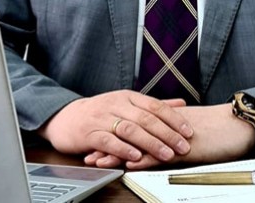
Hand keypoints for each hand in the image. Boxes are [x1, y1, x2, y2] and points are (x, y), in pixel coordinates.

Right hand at [38, 90, 192, 165]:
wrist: (66, 118)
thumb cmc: (101, 113)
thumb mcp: (127, 104)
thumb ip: (153, 105)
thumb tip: (181, 103)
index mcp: (128, 97)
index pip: (155, 105)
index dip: (174, 118)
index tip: (189, 131)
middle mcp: (117, 104)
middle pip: (146, 118)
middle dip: (167, 134)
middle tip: (182, 147)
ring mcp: (102, 118)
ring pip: (130, 129)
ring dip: (150, 143)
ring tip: (165, 154)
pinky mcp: (89, 133)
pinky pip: (108, 141)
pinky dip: (123, 149)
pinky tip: (135, 157)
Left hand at [85, 103, 254, 169]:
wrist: (240, 124)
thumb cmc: (220, 128)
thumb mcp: (192, 128)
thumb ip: (175, 130)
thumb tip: (163, 136)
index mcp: (167, 120)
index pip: (135, 125)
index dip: (115, 132)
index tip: (98, 138)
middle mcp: (166, 126)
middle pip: (131, 134)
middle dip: (109, 143)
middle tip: (89, 150)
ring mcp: (173, 138)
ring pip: (140, 145)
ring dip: (118, 153)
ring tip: (99, 160)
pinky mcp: (183, 149)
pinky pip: (159, 155)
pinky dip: (142, 160)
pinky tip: (128, 165)